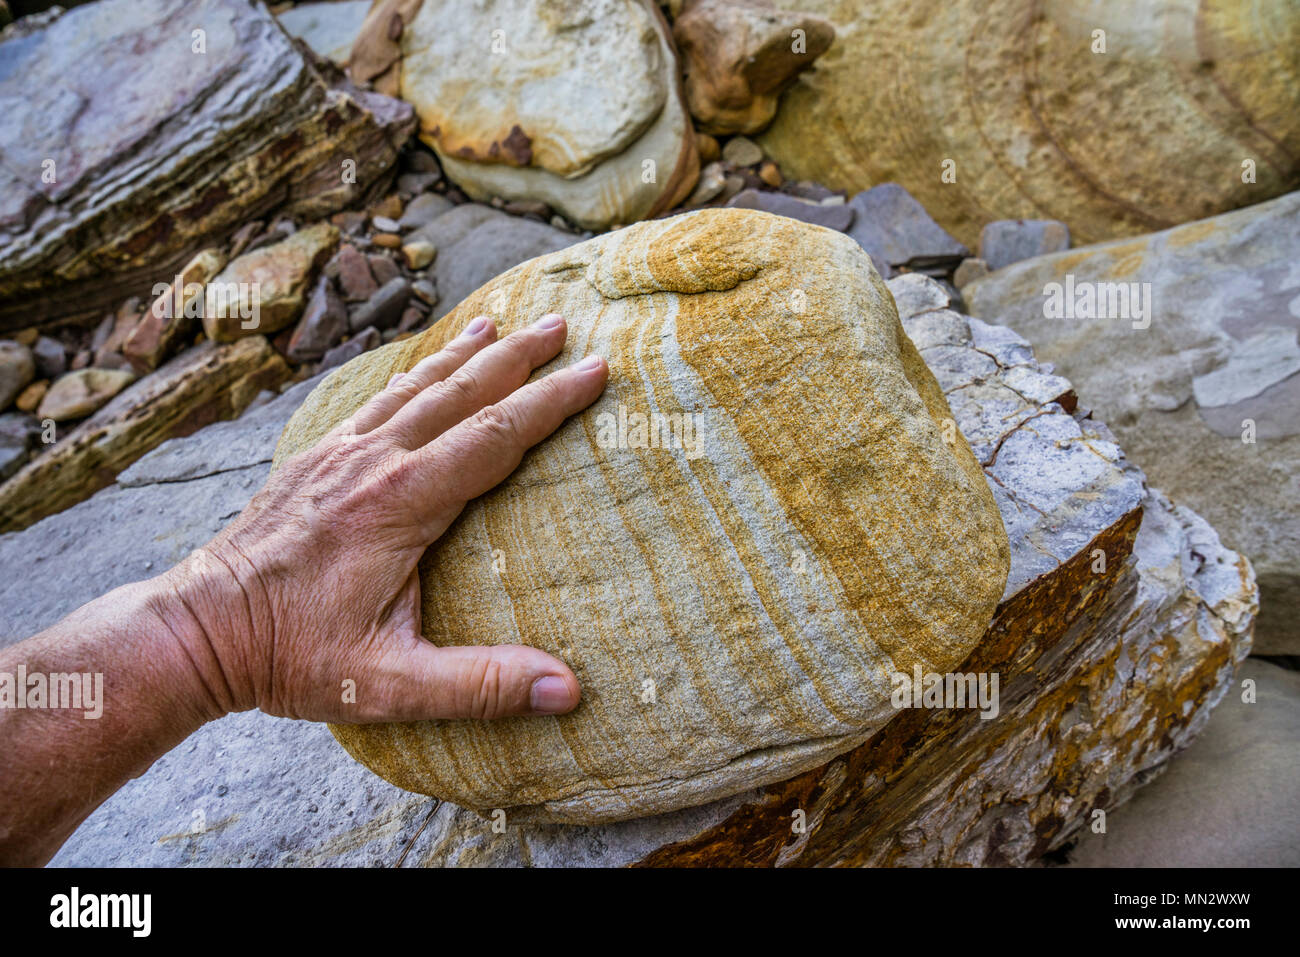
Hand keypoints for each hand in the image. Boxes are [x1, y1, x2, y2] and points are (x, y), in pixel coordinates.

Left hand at [163, 313, 606, 723]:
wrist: (197, 630)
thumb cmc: (291, 656)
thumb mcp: (390, 684)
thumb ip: (481, 684)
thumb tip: (567, 689)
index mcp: (402, 502)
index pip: (496, 436)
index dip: (551, 401)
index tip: (595, 371)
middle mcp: (373, 462)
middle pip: (461, 392)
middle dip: (519, 356)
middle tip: (563, 324)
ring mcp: (339, 453)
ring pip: (417, 386)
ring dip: (467, 353)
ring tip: (503, 323)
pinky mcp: (315, 459)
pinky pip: (378, 400)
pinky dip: (414, 373)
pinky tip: (424, 367)